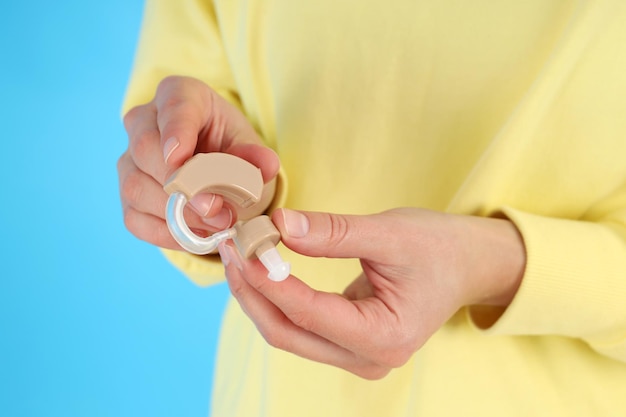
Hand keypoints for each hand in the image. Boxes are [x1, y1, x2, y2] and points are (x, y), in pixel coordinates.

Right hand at [117, 76, 278, 248]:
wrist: (219, 174)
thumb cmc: (231, 151)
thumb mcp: (250, 149)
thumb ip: (257, 156)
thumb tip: (266, 164)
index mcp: (179, 95)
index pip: (172, 107)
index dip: (175, 132)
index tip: (180, 157)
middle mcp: (144, 122)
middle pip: (146, 150)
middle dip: (182, 185)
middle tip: (216, 209)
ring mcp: (130, 161)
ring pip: (137, 187)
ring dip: (178, 214)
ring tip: (217, 224)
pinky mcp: (127, 197)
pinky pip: (136, 219)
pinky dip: (168, 234)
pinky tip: (197, 237)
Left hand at [220, 207, 524, 378]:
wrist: (469, 264)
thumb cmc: (440, 248)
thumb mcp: (390, 232)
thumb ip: (332, 232)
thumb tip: (278, 226)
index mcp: (384, 337)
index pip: (309, 312)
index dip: (268, 279)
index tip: (241, 244)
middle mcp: (369, 359)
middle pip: (288, 333)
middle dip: (252, 292)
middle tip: (229, 248)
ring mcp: (357, 356)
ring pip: (289, 333)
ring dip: (258, 296)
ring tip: (237, 254)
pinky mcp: (348, 343)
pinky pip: (300, 327)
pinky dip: (275, 298)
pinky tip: (259, 269)